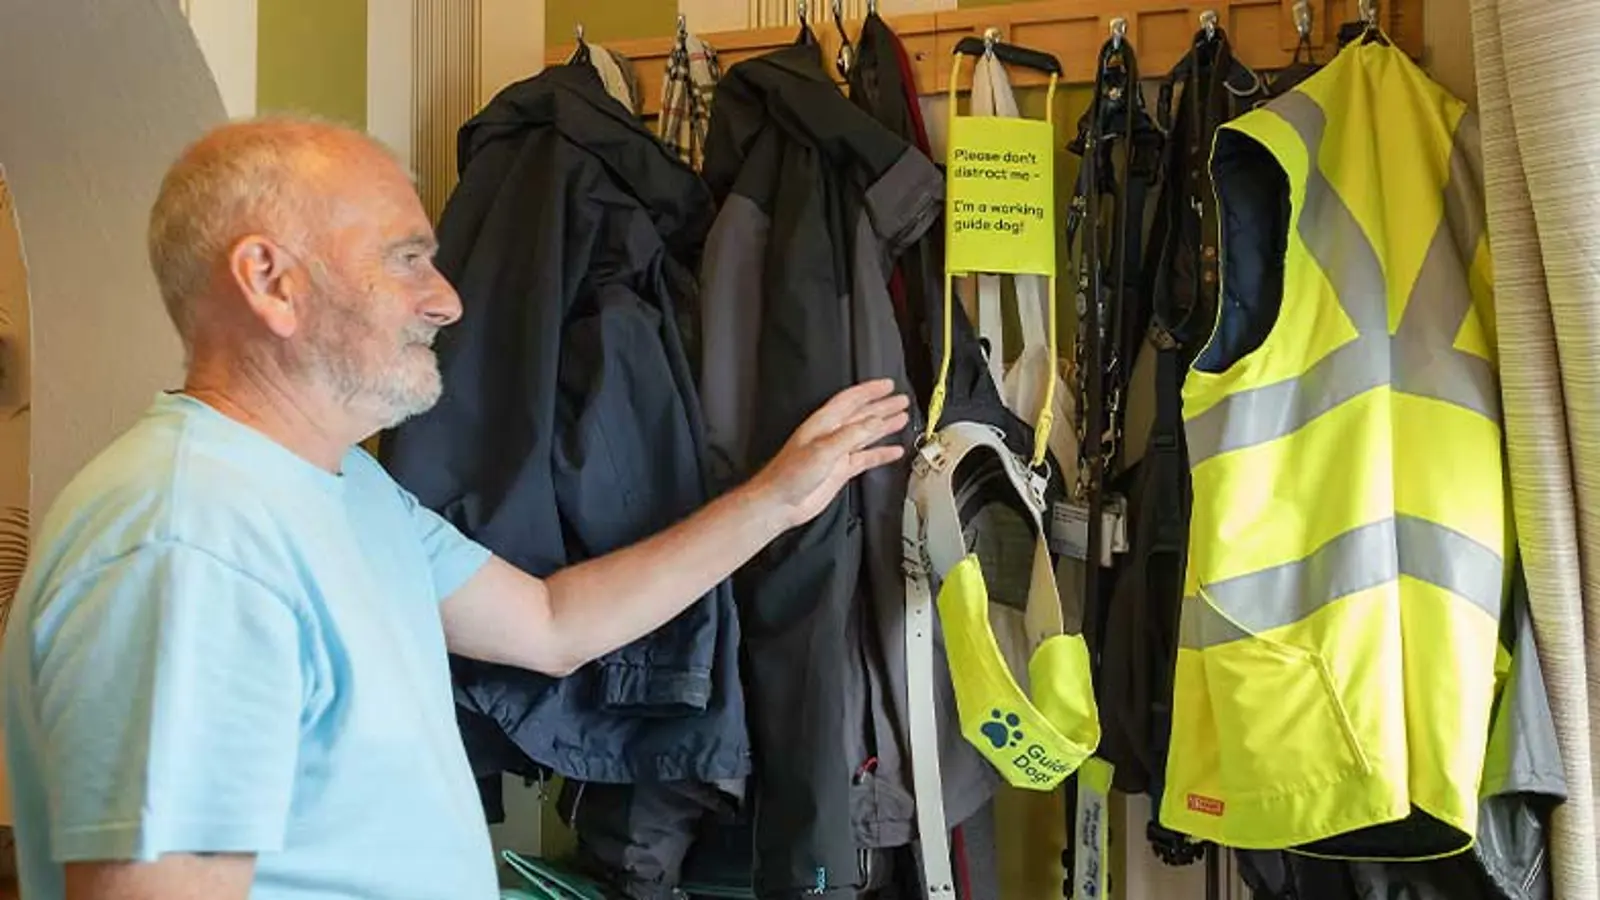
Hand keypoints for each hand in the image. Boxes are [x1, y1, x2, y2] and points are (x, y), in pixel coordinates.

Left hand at [746, 379, 911, 530]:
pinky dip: (881, 453)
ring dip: (884, 426)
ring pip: (866, 435)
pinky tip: (894, 451)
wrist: (780, 503)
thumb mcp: (822, 449)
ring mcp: (837, 453)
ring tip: (902, 418)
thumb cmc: (789, 474)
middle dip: (882, 406)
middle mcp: (831, 435)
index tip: (888, 385)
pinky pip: (866, 458)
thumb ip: (851, 435)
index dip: (869, 391)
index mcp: (823, 423)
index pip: (850, 400)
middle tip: (901, 400)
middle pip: (862, 415)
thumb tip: (875, 422)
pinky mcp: (841, 470)